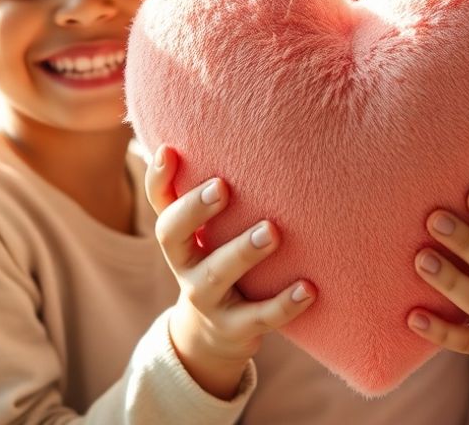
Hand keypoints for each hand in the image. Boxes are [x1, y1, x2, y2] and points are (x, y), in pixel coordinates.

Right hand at [146, 145, 315, 398]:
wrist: (216, 335)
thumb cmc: (217, 262)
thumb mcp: (207, 235)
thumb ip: (206, 194)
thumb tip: (215, 133)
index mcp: (179, 239)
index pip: (159, 205)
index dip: (159, 180)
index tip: (172, 151)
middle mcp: (185, 266)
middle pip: (172, 237)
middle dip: (195, 210)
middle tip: (223, 186)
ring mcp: (208, 300)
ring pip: (216, 276)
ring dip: (243, 251)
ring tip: (272, 231)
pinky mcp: (236, 328)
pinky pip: (260, 317)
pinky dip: (285, 303)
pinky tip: (309, 286)